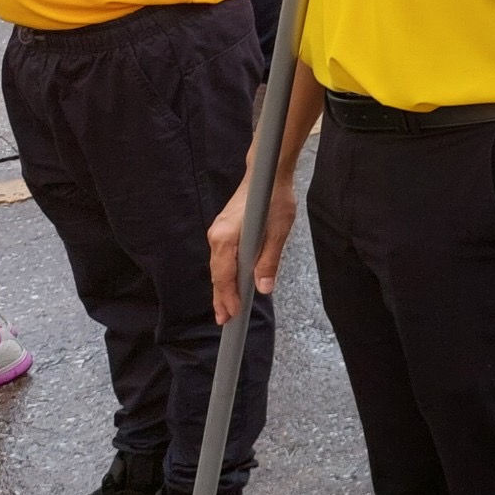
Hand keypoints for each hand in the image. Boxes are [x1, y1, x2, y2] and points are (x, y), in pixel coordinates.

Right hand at [208, 167, 298, 323]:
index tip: (232, 315)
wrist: (265, 174)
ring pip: (218, 267)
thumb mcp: (279, 230)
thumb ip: (269, 260)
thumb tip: (264, 287)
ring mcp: (217, 232)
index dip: (228, 297)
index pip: (224, 276)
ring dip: (222, 288)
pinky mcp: (223, 230)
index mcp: (226, 238)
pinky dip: (224, 274)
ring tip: (225, 309)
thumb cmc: (274, 198)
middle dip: (221, 298)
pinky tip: (229, 284)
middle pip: (217, 274)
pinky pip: (221, 258)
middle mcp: (216, 236)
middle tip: (224, 320)